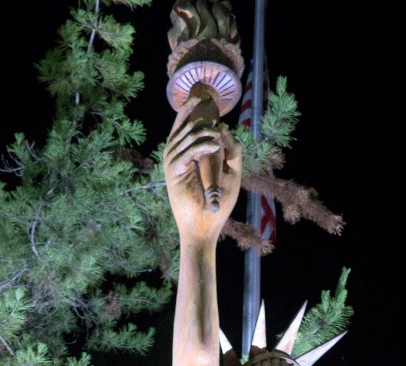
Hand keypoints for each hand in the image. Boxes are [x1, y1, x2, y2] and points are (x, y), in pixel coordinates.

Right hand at [164, 91, 241, 242]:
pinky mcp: (174, 171)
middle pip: (184, 124)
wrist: (203, 227)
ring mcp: (172, 162)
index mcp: (184, 153)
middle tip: (212, 111)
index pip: (184, 124)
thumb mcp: (231, 174)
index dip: (192, 108)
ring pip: (187, 135)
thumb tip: (227, 129)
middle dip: (198, 114)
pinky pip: (188, 150)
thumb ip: (232, 152)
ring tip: (217, 135)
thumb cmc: (216, 205)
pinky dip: (201, 145)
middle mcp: (175, 154)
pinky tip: (214, 144)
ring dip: (204, 132)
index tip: (205, 97)